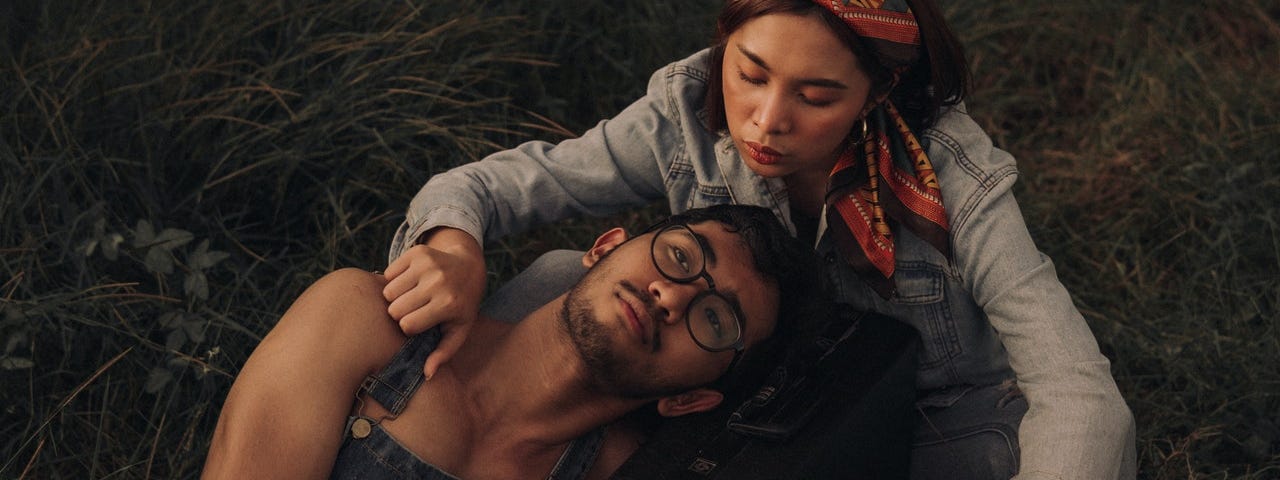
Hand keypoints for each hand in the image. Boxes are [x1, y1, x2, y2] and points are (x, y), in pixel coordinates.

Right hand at [382, 227, 485, 377]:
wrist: (468, 266)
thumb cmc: (461, 305)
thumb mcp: (459, 330)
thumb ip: (443, 353)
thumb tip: (427, 375)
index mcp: (448, 304)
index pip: (407, 325)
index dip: (410, 327)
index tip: (420, 323)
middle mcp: (438, 282)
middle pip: (395, 309)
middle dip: (401, 313)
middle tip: (415, 309)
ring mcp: (427, 264)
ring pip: (388, 292)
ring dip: (396, 297)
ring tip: (412, 296)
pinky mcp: (417, 252)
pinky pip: (388, 273)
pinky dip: (394, 279)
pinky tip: (410, 281)